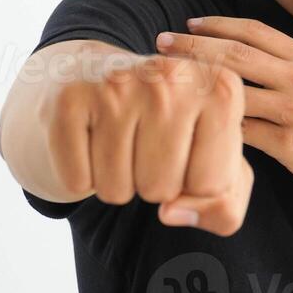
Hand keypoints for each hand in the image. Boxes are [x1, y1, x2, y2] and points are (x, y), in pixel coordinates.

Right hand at [39, 50, 253, 234]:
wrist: (97, 78)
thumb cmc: (171, 128)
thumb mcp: (217, 164)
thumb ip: (224, 207)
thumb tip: (171, 214)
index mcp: (222, 89)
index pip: (212, 185)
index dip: (195, 185)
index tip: (187, 152)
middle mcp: (172, 77)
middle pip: (162, 190)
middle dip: (154, 184)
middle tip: (146, 146)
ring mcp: (117, 84)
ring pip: (117, 191)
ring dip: (117, 182)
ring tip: (120, 142)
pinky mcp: (69, 98)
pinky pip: (77, 182)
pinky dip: (81, 176)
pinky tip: (90, 139)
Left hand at [155, 16, 292, 203]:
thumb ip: (289, 65)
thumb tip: (247, 55)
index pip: (252, 31)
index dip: (216, 25)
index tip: (188, 25)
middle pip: (234, 54)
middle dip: (192, 46)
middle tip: (161, 43)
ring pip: (232, 91)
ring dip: (196, 86)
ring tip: (169, 83)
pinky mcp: (288, 143)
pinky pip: (242, 132)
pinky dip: (216, 128)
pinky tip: (192, 125)